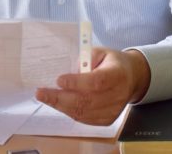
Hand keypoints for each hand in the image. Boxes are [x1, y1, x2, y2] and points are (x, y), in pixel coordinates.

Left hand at [35, 47, 149, 124]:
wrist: (130, 77)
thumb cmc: (111, 61)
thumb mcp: (99, 52)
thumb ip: (85, 58)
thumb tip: (66, 69)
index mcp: (117, 74)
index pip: (97, 82)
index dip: (77, 82)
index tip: (59, 80)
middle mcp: (118, 95)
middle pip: (87, 100)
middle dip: (61, 98)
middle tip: (41, 92)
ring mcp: (113, 110)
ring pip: (83, 112)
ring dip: (61, 106)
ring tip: (45, 97)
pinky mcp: (107, 120)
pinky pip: (84, 119)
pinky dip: (69, 111)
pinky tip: (58, 103)